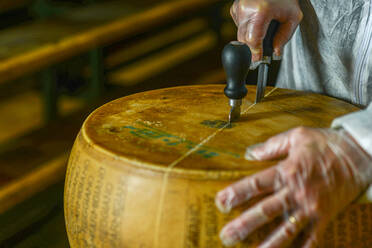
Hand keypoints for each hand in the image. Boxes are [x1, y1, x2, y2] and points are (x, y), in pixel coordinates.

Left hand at [215, 127, 371, 246]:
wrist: (359, 155)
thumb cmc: (327, 144)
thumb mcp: (297, 136)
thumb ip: (271, 145)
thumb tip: (249, 153)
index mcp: (287, 171)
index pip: (256, 184)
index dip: (236, 193)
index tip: (221, 203)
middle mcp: (297, 192)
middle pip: (266, 211)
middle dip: (245, 224)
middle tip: (227, 236)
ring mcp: (311, 207)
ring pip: (286, 229)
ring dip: (269, 244)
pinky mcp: (325, 217)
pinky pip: (313, 239)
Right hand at [230, 0, 302, 60]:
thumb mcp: (293, 17)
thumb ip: (284, 37)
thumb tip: (275, 53)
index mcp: (261, 11)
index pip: (253, 40)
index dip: (255, 53)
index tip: (256, 61)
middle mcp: (246, 9)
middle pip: (244, 40)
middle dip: (253, 47)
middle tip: (260, 52)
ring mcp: (238, 7)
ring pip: (240, 34)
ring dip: (249, 37)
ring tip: (262, 30)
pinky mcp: (234, 8)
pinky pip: (238, 26)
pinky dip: (246, 28)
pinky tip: (256, 22)